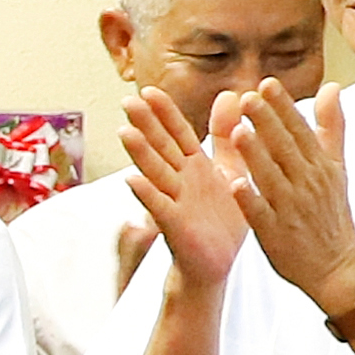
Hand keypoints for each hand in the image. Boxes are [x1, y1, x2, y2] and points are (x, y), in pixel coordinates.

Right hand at [120, 86, 243, 285]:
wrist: (219, 264)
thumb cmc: (221, 220)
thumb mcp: (229, 170)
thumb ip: (226, 135)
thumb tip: (229, 95)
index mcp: (195, 167)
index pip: (177, 134)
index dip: (164, 113)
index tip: (149, 91)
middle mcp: (181, 181)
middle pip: (161, 148)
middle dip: (146, 125)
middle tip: (128, 102)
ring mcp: (175, 203)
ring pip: (155, 173)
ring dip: (140, 154)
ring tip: (125, 132)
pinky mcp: (177, 227)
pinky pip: (161, 208)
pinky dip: (147, 195)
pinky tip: (133, 181)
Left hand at [224, 86, 354, 318]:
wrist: (338, 266)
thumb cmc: (331, 213)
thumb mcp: (337, 168)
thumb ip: (330, 127)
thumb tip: (331, 87)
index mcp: (320, 166)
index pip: (300, 131)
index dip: (283, 107)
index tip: (266, 83)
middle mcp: (307, 184)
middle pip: (285, 149)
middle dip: (267, 123)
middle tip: (247, 97)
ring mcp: (291, 209)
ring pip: (272, 177)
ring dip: (256, 155)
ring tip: (238, 131)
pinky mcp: (276, 233)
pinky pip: (262, 214)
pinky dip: (252, 199)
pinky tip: (236, 185)